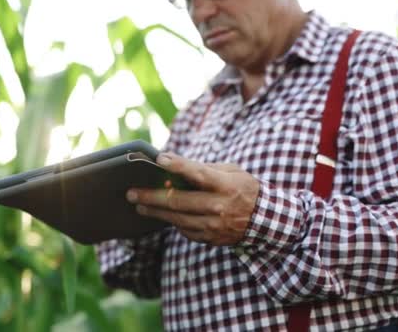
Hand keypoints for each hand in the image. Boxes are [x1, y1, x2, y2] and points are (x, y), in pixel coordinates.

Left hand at [126, 153, 259, 245]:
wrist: (265, 221)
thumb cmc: (244, 188)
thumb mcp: (231, 172)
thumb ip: (204, 169)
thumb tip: (174, 167)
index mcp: (226, 185)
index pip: (199, 173)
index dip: (178, 165)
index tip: (159, 158)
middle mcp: (220, 207)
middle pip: (179, 201)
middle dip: (151, 197)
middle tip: (131, 194)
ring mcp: (215, 226)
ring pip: (177, 219)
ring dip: (155, 212)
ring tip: (139, 206)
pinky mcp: (211, 239)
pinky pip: (185, 231)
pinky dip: (173, 222)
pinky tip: (162, 215)